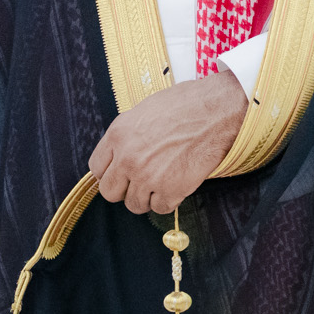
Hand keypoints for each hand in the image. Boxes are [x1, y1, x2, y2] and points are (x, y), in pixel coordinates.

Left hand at [90, 71, 246, 214]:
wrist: (216, 112)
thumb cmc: (186, 105)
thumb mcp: (144, 111)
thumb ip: (127, 135)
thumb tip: (120, 153)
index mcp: (118, 135)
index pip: (96, 168)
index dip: (109, 172)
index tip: (120, 173)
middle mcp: (128, 158)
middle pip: (110, 192)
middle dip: (124, 189)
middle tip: (139, 182)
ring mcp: (148, 177)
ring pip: (134, 205)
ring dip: (147, 197)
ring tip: (162, 181)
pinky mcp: (170, 190)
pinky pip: (160, 208)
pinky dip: (168, 200)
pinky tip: (177, 185)